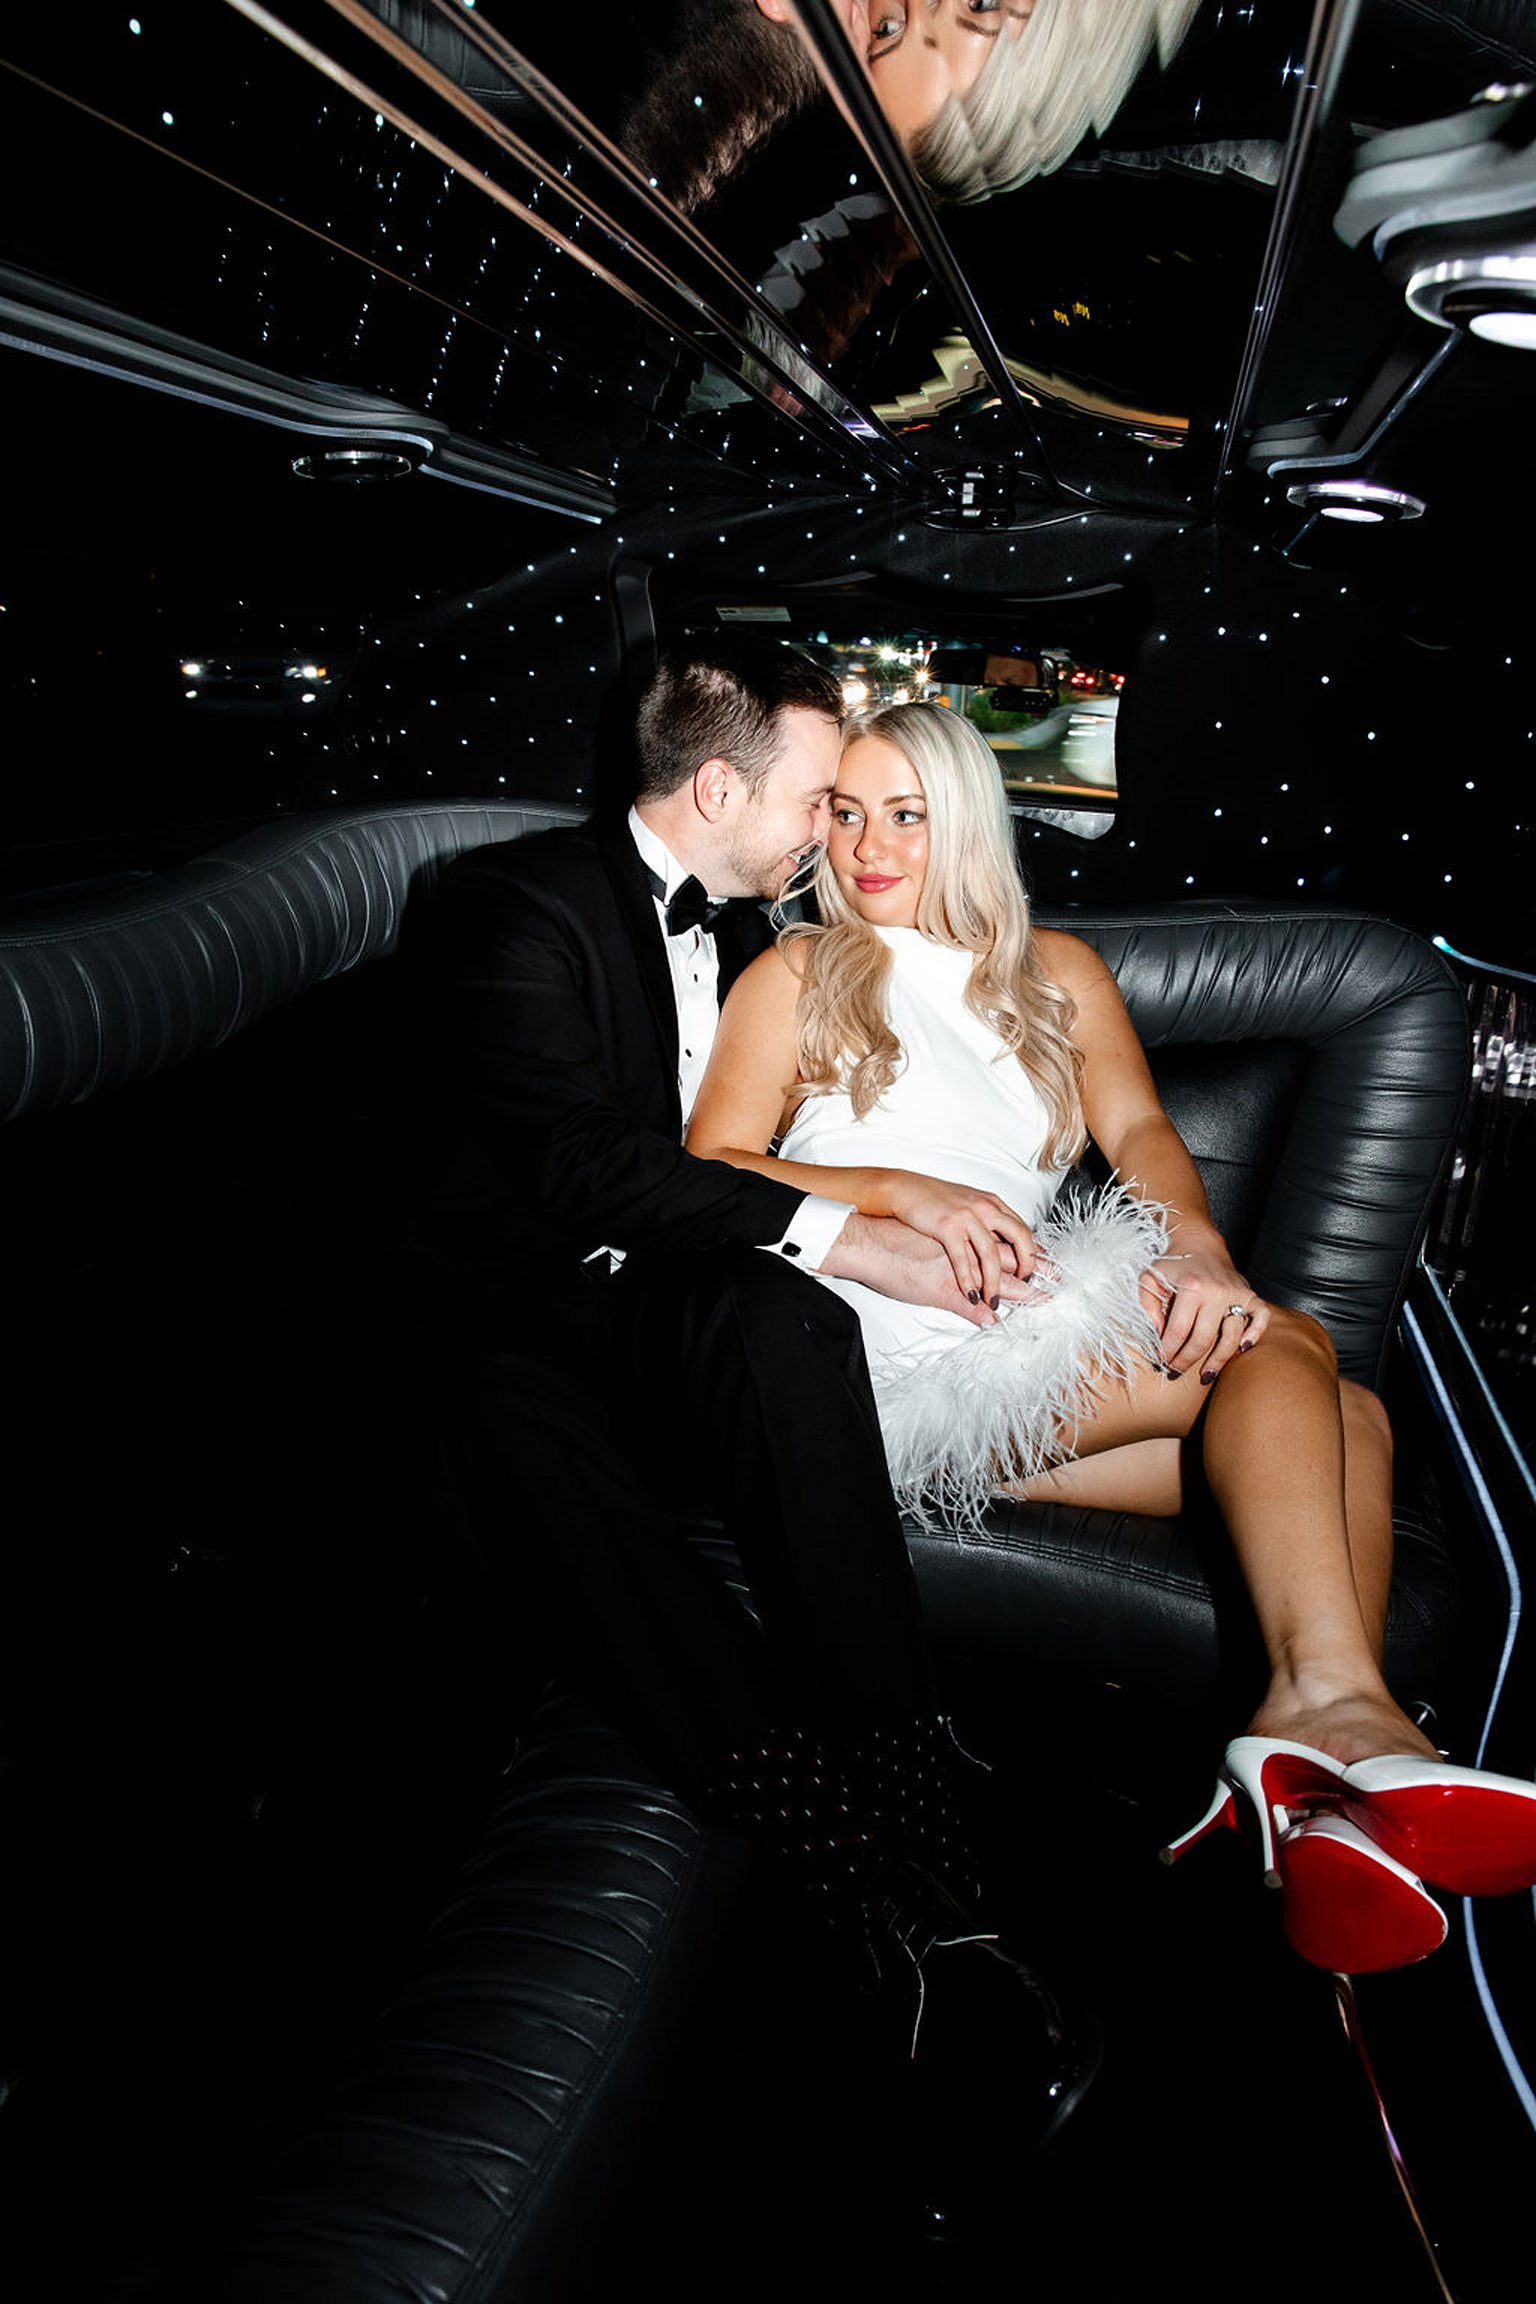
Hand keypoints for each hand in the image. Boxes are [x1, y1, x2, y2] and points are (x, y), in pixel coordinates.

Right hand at [823, 1212, 1034, 1327]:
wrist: (903, 1188)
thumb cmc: (933, 1200)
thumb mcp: (968, 1204)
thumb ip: (987, 1221)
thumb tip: (1002, 1240)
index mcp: (992, 1204)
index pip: (1023, 1230)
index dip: (1031, 1254)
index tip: (1034, 1273)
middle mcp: (985, 1208)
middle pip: (1019, 1238)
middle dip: (1026, 1266)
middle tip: (1026, 1287)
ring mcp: (967, 1217)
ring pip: (991, 1255)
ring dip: (994, 1283)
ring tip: (993, 1300)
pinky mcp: (947, 1227)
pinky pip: (963, 1259)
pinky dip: (968, 1280)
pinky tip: (970, 1294)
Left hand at [1143, 1228, 1270, 1382]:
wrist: (1199, 1244)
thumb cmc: (1173, 1265)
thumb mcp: (1149, 1278)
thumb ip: (1147, 1305)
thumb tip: (1157, 1332)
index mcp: (1190, 1287)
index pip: (1177, 1330)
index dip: (1167, 1351)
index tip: (1160, 1361)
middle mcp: (1216, 1291)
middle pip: (1202, 1338)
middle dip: (1186, 1360)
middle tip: (1176, 1371)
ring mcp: (1237, 1294)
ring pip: (1231, 1336)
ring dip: (1217, 1360)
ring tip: (1204, 1376)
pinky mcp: (1251, 1295)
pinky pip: (1261, 1318)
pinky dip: (1255, 1334)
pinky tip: (1242, 1348)